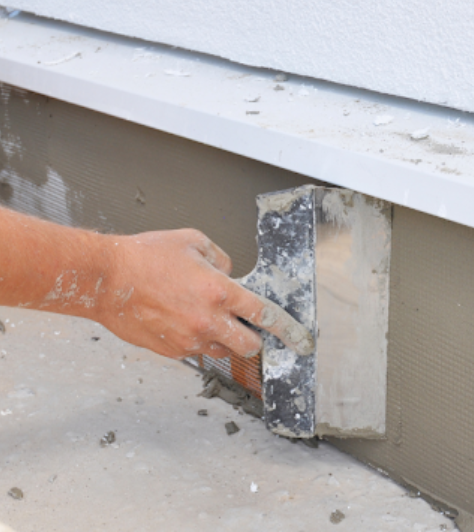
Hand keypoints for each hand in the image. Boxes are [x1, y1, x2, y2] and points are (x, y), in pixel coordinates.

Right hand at [100, 229, 312, 359]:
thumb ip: (220, 258)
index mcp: (218, 291)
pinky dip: (197, 341)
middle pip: (249, 346)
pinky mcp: (171, 351)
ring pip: (223, 352)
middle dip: (253, 339)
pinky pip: (195, 352)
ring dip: (224, 341)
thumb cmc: (144, 258)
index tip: (297, 337)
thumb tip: (229, 273)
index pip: (263, 314)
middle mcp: (207, 320)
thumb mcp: (191, 242)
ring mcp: (189, 340)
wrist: (106, 280)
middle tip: (246, 327)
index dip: (285, 327)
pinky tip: (180, 321)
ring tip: (205, 320)